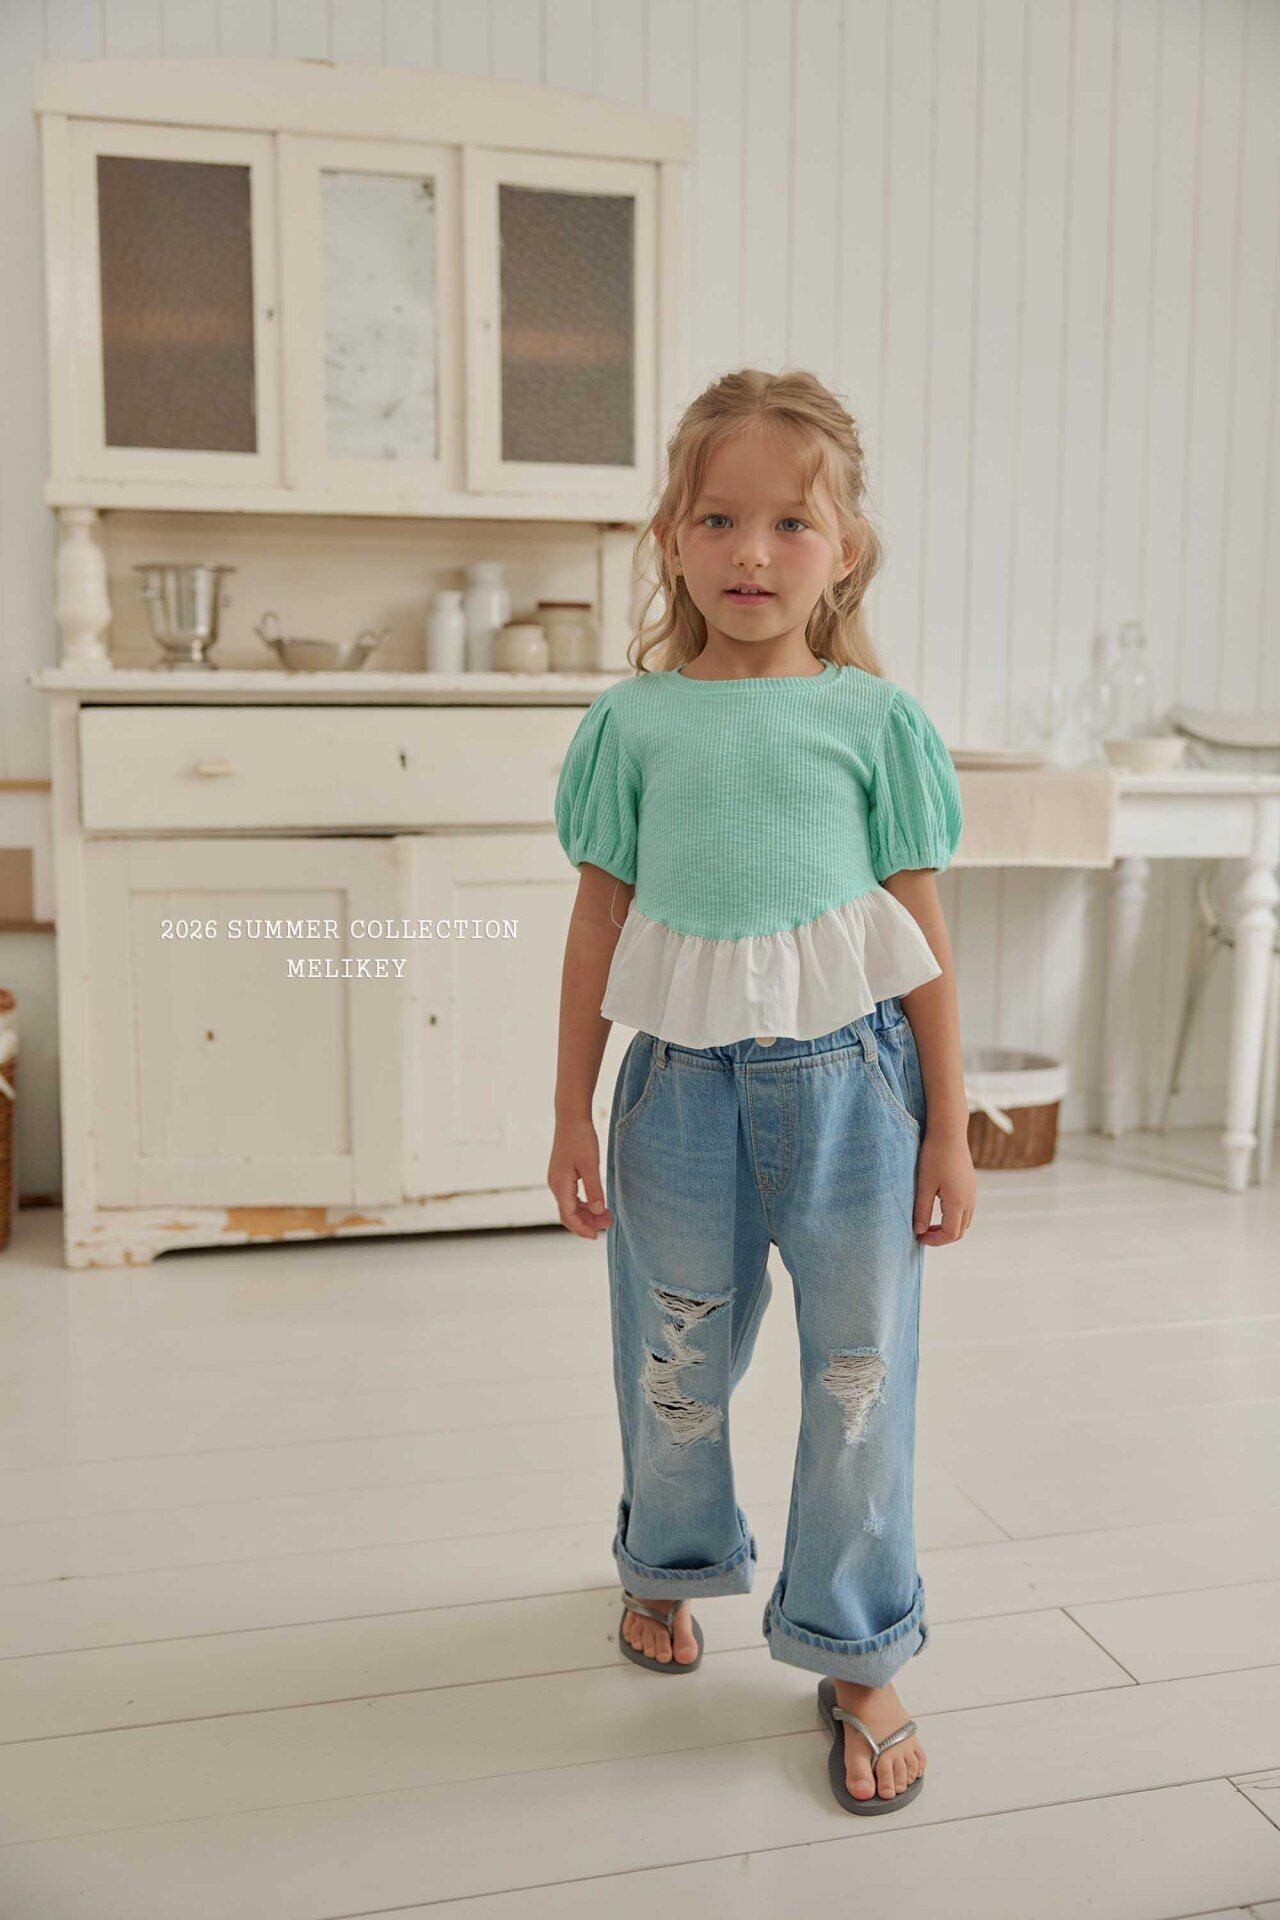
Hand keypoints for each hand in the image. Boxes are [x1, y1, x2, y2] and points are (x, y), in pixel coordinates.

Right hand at [548, 1118, 613, 1238]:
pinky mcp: (562, 1174)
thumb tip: (598, 1211)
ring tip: (606, 1215)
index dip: (582, 1229)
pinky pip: (571, 1196)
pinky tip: (597, 1203)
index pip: (568, 1216)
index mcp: (560, 1185)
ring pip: (570, 1205)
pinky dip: (583, 1203)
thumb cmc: (580, 1139)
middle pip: (569, 1214)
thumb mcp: (590, 1165)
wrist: (570, 1117)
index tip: (596, 1236)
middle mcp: (556, 1185)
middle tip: (609, 1224)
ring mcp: (557, 1179)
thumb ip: (594, 1190)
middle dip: (587, 1222)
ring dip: (587, 1213)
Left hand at [914, 1126, 975, 1244]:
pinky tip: (937, 1206)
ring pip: (964, 1221)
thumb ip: (922, 1210)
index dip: (934, 1241)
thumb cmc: (934, 1156)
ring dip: (948, 1226)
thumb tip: (919, 1231)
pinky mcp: (970, 1184)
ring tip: (928, 1221)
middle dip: (941, 1236)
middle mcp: (969, 1200)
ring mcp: (972, 1192)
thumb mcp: (924, 1185)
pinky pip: (966, 1208)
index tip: (918, 1237)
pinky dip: (953, 1215)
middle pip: (960, 1231)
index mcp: (958, 1203)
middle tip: (922, 1232)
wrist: (949, 1131)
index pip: (950, 1234)